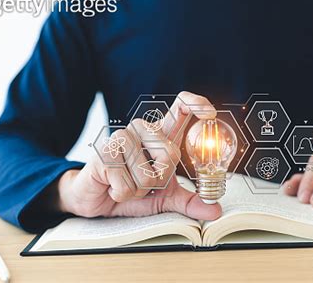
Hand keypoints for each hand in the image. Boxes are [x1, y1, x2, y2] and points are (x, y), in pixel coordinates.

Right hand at [56, 91, 221, 219]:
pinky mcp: (105, 153)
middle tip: (142, 183)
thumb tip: (215, 209)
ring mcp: (121, 137)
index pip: (180, 107)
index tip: (210, 113)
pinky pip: (127, 186)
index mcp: (159, 134)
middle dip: (159, 181)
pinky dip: (122, 195)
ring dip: (138, 190)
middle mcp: (141, 129)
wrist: (97, 198)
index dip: (196, 104)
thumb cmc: (130, 189)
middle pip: (170, 155)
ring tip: (124, 183)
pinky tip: (111, 186)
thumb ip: (189, 201)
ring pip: (148, 175)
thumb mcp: (164, 198)